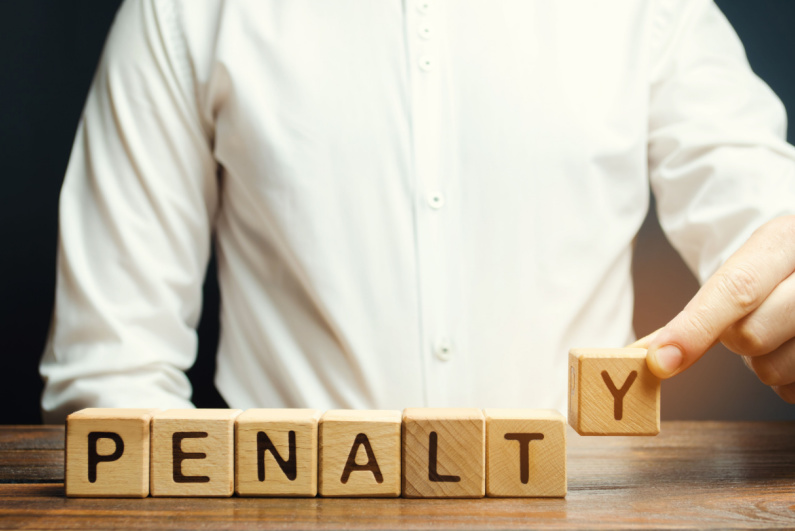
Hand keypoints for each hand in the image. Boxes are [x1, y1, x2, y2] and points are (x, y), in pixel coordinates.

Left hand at [631, 215, 794, 402]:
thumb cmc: (778, 272)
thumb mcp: (751, 265)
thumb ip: (703, 306)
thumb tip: (652, 352)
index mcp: (786, 239)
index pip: (737, 289)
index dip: (694, 328)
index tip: (659, 360)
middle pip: (751, 335)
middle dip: (735, 341)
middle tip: (750, 323)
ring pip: (772, 369)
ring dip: (762, 364)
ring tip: (779, 334)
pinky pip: (793, 390)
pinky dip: (786, 380)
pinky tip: (794, 350)